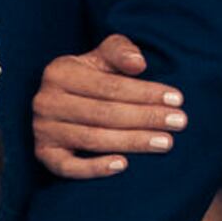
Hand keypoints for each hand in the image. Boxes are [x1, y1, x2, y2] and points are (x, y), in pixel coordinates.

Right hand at [32, 30, 187, 179]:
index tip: (178, 98)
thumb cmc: (89, 78)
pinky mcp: (43, 155)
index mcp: (59, 71)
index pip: (110, 85)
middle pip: (104, 113)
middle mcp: (46, 100)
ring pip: (93, 139)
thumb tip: (139, 64)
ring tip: (165, 142)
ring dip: (132, 142)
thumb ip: (120, 51)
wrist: (60, 103)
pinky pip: (68, 167)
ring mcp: (42, 129)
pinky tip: (124, 165)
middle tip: (179, 122)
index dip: (145, 92)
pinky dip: (94, 168)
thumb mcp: (101, 58)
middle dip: (146, 117)